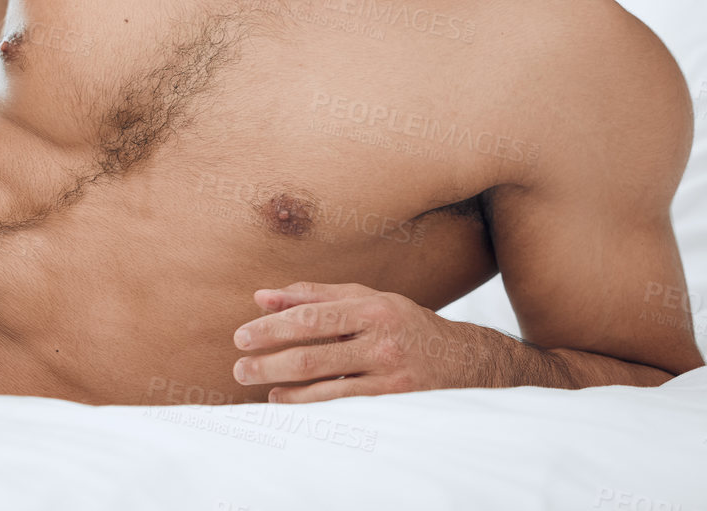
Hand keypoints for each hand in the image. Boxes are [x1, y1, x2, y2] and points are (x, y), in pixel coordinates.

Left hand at [230, 281, 480, 402]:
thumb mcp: (365, 299)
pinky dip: (312, 408)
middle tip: (240, 369)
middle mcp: (382, 343)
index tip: (241, 337)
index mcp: (372, 309)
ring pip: (326, 391)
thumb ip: (314, 296)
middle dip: (269, 365)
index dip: (272, 328)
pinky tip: (291, 404)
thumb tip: (262, 297)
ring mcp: (391, 378)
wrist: (466, 361)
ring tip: (263, 390)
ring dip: (287, 394)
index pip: (311, 318)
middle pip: (313, 357)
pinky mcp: (395, 405)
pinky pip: (344, 409)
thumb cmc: (403, 324)